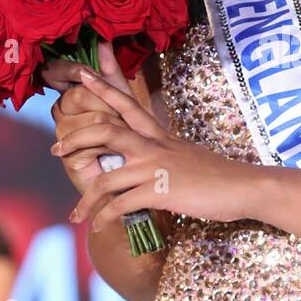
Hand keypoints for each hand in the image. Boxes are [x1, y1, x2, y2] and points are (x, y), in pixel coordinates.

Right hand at [42, 40, 146, 197]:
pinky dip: (107, 146)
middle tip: (123, 121)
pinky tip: (111, 154)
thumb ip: (112, 74)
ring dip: (115, 128)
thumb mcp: (124, 101)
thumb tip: (103, 41)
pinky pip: (90, 139)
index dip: (67, 68)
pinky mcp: (68, 155)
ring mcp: (63, 134)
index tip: (84, 70)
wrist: (132, 177)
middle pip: (79, 94)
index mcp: (73, 96)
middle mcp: (63, 113)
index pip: (61, 72)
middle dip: (108, 105)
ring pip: (92, 117)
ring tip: (122, 140)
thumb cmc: (129, 138)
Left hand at [56, 65, 256, 228]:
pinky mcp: (159, 191)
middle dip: (75, 139)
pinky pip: (120, 205)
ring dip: (85, 200)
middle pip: (103, 131)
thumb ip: (162, 157)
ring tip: (75, 216)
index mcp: (160, 136)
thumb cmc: (218, 177)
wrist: (243, 188)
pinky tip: (99, 227)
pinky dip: (104, 218)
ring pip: (104, 178)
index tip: (82, 73)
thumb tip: (144, 168)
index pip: (127, 104)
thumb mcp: (186, 157)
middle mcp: (153, 146)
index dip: (102, 86)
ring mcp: (155, 168)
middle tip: (57, 150)